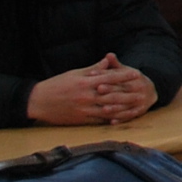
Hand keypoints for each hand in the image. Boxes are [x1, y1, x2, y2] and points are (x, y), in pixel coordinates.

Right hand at [26, 54, 154, 125]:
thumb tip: (108, 61)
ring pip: (108, 109)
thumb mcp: (75, 73)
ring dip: (124, 108)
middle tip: (143, 93)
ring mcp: (84, 109)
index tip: (137, 74)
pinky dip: (111, 119)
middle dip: (128, 94)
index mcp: (85, 82)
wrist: (38, 102)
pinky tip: (121, 118)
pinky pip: (99, 121)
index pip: (109, 78)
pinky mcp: (81, 120)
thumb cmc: (57, 84)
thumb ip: (93, 69)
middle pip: (112, 95)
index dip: (124, 76)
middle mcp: (86, 96)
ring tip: (136, 107)